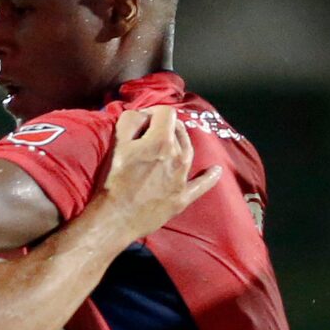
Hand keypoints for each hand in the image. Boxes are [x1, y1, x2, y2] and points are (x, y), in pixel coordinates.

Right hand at [98, 107, 221, 239]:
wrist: (116, 217)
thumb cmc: (113, 179)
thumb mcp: (117, 142)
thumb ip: (131, 120)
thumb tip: (144, 115)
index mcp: (162, 141)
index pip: (167, 113)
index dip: (154, 112)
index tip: (144, 120)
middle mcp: (178, 157)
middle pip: (179, 130)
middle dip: (166, 126)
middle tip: (151, 132)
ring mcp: (183, 178)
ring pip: (188, 150)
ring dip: (180, 143)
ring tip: (169, 144)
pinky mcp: (183, 197)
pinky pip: (202, 184)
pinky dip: (209, 176)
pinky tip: (216, 171)